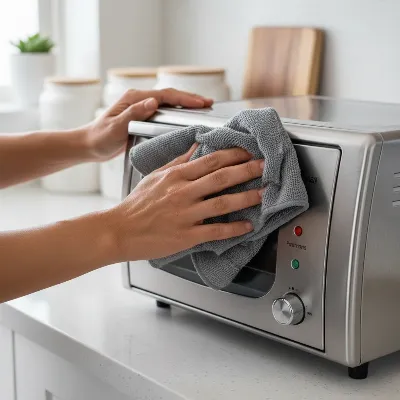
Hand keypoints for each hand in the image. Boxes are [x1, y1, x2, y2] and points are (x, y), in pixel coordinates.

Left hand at [83, 88, 213, 161]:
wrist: (89, 145)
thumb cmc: (100, 137)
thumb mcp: (116, 127)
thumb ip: (134, 113)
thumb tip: (153, 102)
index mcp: (134, 98)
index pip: (165, 95)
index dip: (184, 98)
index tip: (201, 103)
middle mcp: (139, 99)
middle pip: (170, 95)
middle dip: (190, 98)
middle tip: (209, 103)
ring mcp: (141, 107)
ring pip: (169, 102)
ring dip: (185, 104)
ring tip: (202, 108)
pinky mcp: (142, 117)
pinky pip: (164, 111)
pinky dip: (177, 112)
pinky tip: (185, 117)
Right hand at [107, 145, 263, 261]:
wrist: (120, 230)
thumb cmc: (136, 204)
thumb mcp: (156, 176)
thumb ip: (178, 161)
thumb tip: (196, 145)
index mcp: (176, 176)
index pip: (211, 160)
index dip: (233, 155)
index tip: (249, 151)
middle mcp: (183, 193)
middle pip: (221, 178)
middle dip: (246, 171)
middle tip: (265, 167)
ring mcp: (185, 214)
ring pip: (222, 203)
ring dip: (246, 198)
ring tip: (263, 194)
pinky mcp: (186, 235)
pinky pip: (215, 231)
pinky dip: (233, 228)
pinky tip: (247, 226)